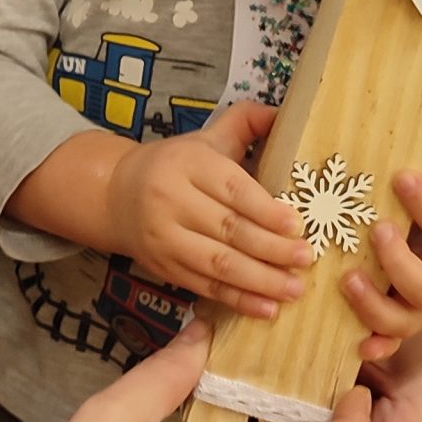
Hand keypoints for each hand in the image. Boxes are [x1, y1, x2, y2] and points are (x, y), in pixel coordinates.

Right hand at [105, 102, 309, 319]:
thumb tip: (287, 113)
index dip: (265, 209)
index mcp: (188, 164)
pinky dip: (237, 300)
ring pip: (218, 264)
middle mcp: (172, 201)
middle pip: (228, 230)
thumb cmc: (175, 164)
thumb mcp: (206, 137)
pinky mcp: (164, 268)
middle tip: (306, 259)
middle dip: (271, 249)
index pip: (231, 188)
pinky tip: (267, 308)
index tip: (297, 225)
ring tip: (295, 289)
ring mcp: (166, 239)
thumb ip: (246, 122)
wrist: (115, 195)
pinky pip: (205, 287)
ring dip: (259, 280)